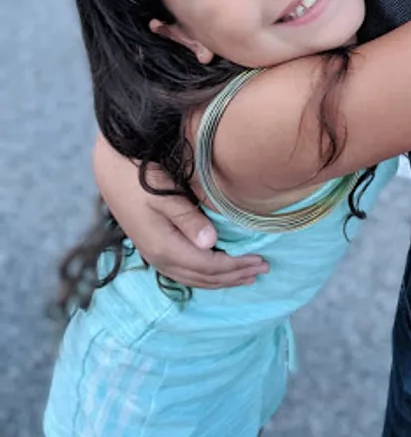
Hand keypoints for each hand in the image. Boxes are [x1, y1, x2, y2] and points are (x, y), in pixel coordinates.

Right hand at [93, 134, 268, 288]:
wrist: (111, 168)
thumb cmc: (140, 176)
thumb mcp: (164, 194)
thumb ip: (188, 219)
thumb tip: (210, 244)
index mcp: (164, 246)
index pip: (209, 266)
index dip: (236, 267)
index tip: (261, 261)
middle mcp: (159, 257)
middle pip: (203, 276)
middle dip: (234, 276)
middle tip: (262, 269)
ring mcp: (154, 254)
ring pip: (193, 277)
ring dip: (221, 279)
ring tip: (245, 276)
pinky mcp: (152, 247)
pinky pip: (183, 271)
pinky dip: (205, 274)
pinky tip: (216, 270)